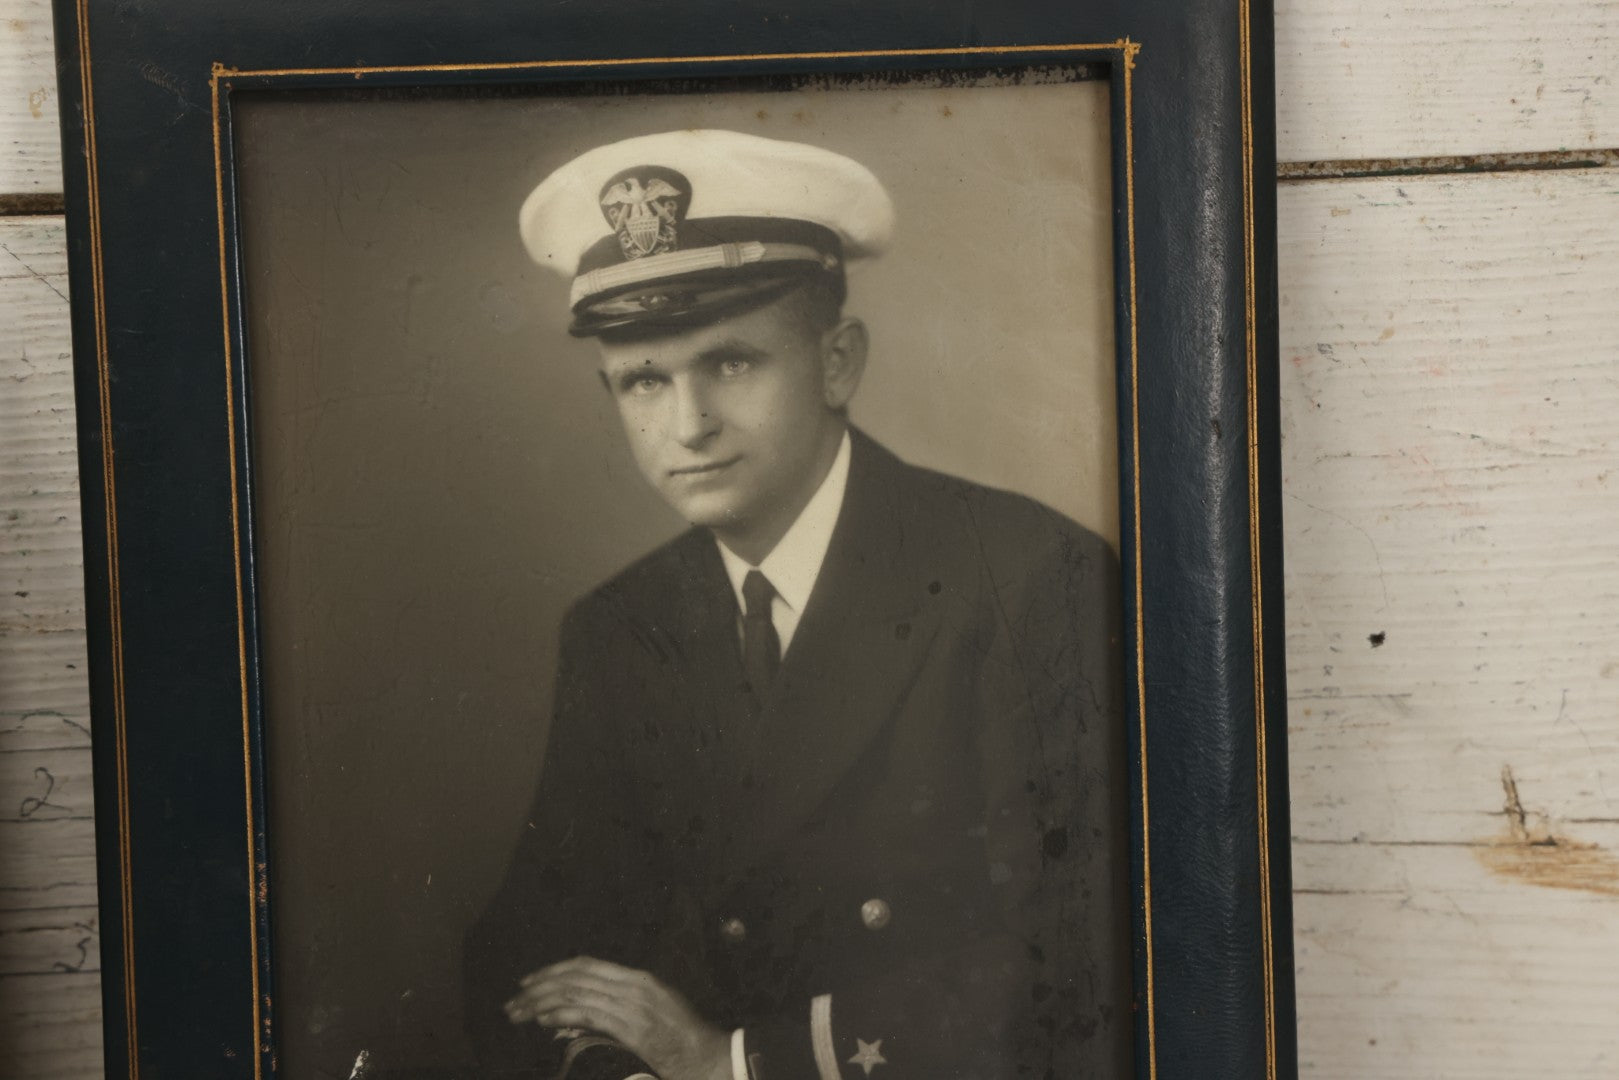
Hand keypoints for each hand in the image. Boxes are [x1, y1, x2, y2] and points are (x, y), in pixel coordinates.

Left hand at [505, 956, 730, 1079]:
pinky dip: (562, 1015)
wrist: (710, 1057)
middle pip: (576, 976)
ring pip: (576, 994)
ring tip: (518, 1013)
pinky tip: (543, 1020)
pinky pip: (589, 1015)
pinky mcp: (632, 1028)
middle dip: (539, 986)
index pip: (587, 964)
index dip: (554, 969)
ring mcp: (633, 1006)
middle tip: (513, 1000)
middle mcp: (633, 986)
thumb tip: (578, 1015)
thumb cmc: (683, 1039)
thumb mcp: (654, 1011)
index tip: (529, 981)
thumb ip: (619, 1009)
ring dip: (541, 1003)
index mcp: (639, 978)